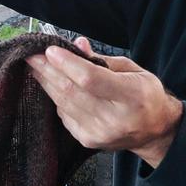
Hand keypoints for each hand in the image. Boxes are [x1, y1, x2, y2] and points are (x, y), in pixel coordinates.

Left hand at [26, 38, 183, 168]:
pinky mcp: (87, 140)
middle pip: (71, 91)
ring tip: (35, 66)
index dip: (67, 63)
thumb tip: (76, 44)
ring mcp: (99, 133)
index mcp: (131, 96)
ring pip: (63, 103)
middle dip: (47, 70)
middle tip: (31, 54)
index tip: (49, 50)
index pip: (90, 79)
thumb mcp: (132, 70)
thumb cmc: (144, 95)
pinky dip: (57, 98)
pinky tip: (52, 85)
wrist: (154, 131)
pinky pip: (63, 115)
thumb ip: (102, 59)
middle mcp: (114, 118)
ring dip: (46, 82)